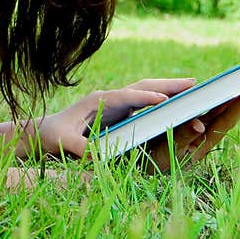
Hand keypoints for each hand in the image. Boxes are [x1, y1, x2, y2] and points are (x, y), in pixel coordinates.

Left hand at [33, 78, 200, 158]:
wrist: (44, 131)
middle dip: (167, 85)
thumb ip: (79, 146)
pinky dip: (162, 102)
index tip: (165, 100)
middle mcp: (109, 98)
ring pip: (146, 91)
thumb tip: (96, 155)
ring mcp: (115, 104)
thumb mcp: (63, 140)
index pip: (126, 96)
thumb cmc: (52, 134)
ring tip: (193, 89)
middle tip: (194, 83)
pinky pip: (144, 104)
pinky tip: (178, 105)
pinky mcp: (120, 112)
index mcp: (97, 100)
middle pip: (142, 86)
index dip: (145, 98)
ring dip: (169, 89)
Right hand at [142, 86, 239, 172]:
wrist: (141, 168)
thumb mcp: (167, 152)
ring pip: (213, 110)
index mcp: (203, 143)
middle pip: (225, 112)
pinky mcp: (184, 125)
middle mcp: (203, 135)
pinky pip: (199, 109)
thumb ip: (182, 136)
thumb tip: (199, 124)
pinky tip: (212, 92)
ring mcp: (194, 130)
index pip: (227, 120)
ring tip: (239, 82)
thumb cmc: (154, 163)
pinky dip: (207, 99)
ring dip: (226, 96)